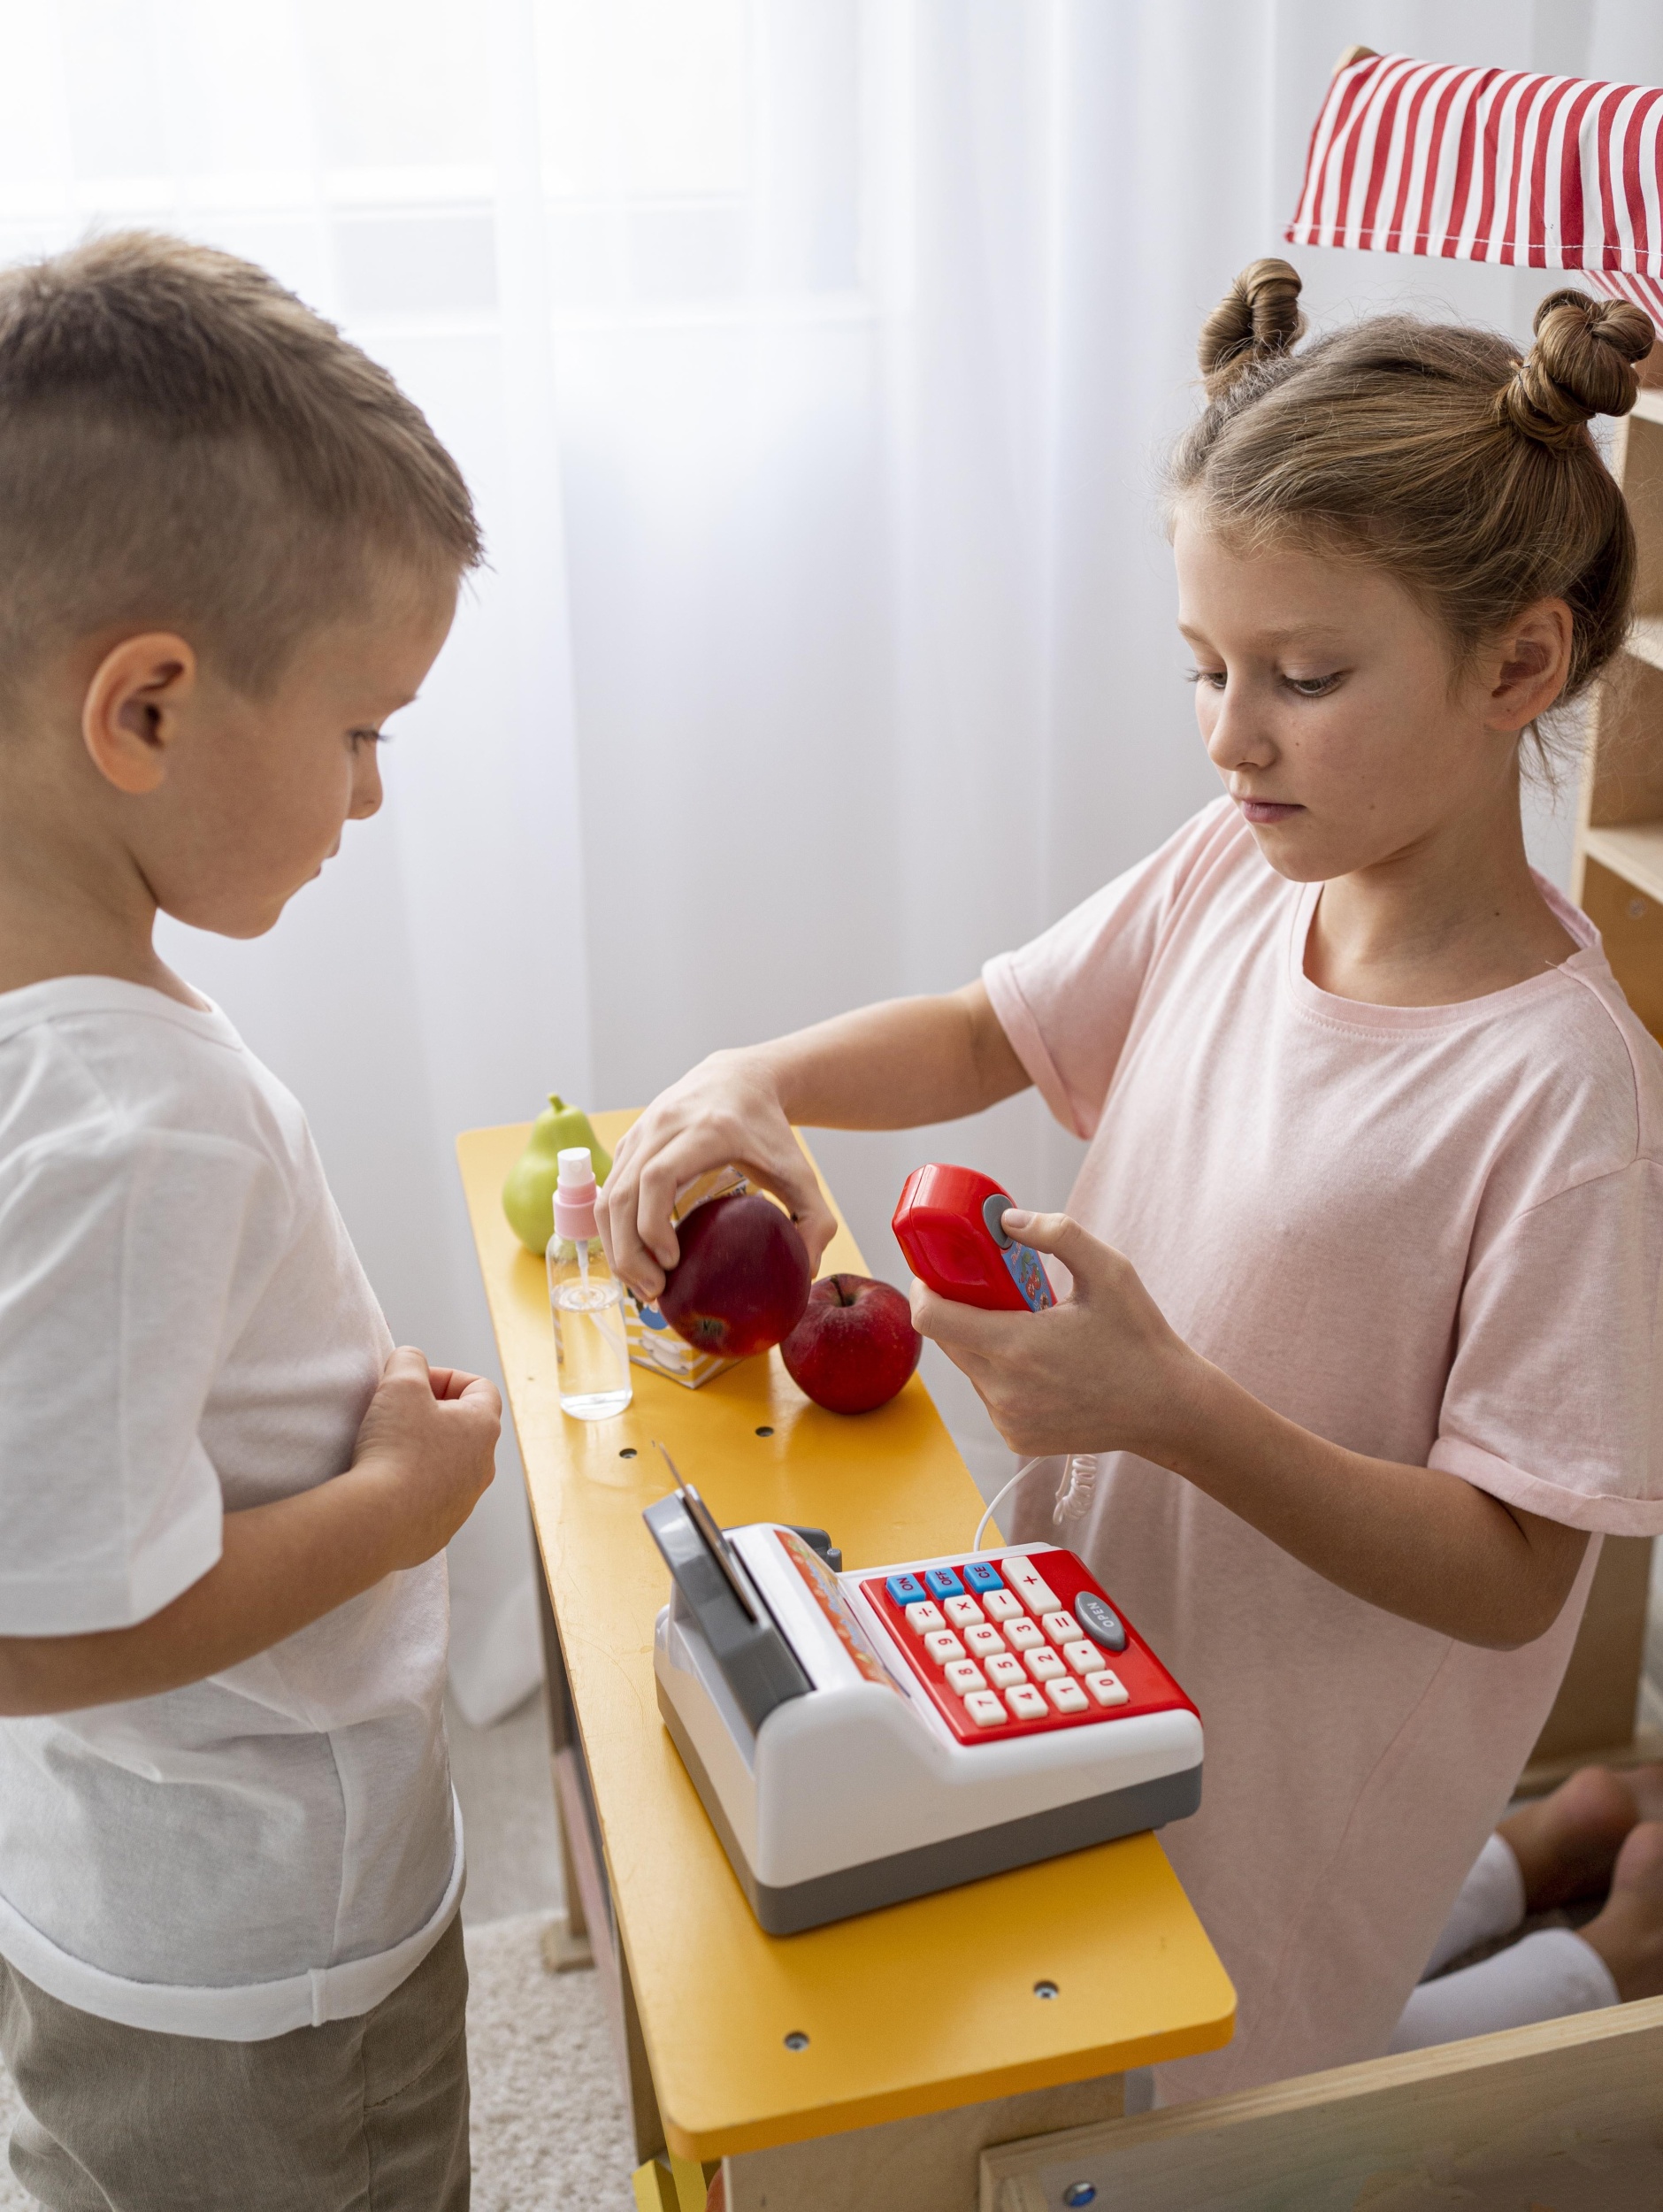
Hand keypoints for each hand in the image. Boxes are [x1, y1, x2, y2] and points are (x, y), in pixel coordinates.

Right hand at [349, 1346, 500, 1569]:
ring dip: (424, 1452)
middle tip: (398, 1415)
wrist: (378, 1520)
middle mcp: (483, 1466)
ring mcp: (464, 1502)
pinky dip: (413, 1487)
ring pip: (450, 1465)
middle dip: (432, 1415)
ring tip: (389, 1449)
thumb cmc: (395, 1449)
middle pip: (465, 1427)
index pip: (480, 1388)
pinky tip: (385, 1484)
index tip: (415, 1384)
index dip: (446, 1377)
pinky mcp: (441, 1529)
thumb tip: (411, 1361)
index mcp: (483, 1428)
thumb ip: (409, 1360)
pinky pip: (431, 1499)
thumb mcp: (400, 1383)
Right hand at [597, 1049, 838, 1298]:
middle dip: (629, 1252)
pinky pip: (608, 1190)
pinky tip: (636, 1259)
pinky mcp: (629, 1141)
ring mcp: (641, 1131)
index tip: (672, 1263)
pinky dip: (614, 1229)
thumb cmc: (770, 1131)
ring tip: (642, 1285)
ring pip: (608, 1195)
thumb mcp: (802, 1173)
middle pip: (623, 1193)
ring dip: (616, 1246)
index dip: (654, 1225)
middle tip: (652, 1292)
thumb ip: (816, 1221)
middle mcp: (664, 1125)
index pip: (657, 1177)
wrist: (742, 1079)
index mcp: (705, 1131)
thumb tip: (807, 1271)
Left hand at [909, 1210, 1199, 1460]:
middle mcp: (1003, 1390)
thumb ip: (1058, 1234)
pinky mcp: (1017, 1439)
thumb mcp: (1109, 1271)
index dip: (924, 1288)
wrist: (1168, 1409)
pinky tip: (1041, 1366)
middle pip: (946, 1341)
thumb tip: (1007, 1220)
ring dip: (983, 1344)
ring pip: (969, 1369)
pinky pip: (990, 1396)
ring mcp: (1008, 1420)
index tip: (932, 1271)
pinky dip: (1003, 1376)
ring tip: (1028, 1329)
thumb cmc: (1139, 1338)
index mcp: (1016, 1346)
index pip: (932, 1318)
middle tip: (991, 1290)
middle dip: (959, 1310)